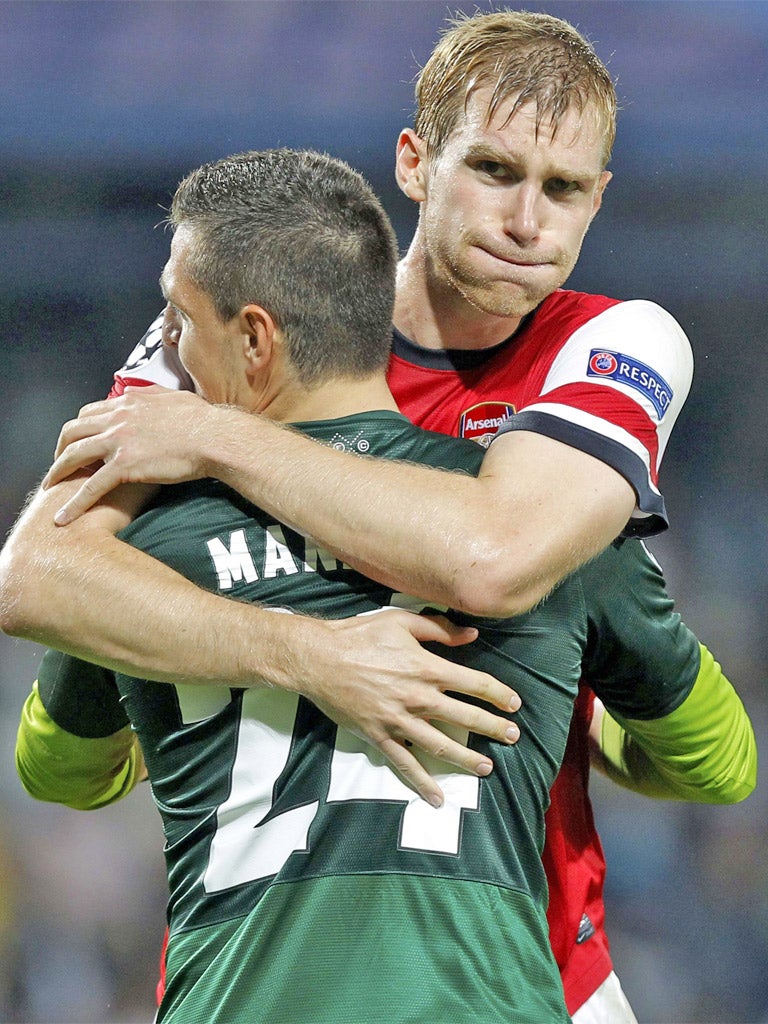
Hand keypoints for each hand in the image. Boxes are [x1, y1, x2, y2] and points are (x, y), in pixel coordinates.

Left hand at [43, 387, 220, 523]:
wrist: (215, 437)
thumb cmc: (204, 420)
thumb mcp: (174, 398)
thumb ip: (153, 396)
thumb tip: (146, 396)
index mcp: (128, 402)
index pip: (90, 412)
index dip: (80, 428)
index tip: (80, 442)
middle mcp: (117, 418)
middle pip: (73, 430)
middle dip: (61, 448)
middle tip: (61, 464)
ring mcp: (118, 441)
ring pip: (74, 455)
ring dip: (58, 472)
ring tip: (51, 487)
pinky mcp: (125, 466)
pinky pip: (91, 487)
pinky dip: (74, 503)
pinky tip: (63, 518)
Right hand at [300, 610, 521, 806]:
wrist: (318, 658)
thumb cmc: (359, 635)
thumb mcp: (401, 621)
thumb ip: (439, 628)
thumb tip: (472, 634)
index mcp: (426, 668)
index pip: (474, 684)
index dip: (498, 694)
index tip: (514, 704)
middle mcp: (418, 698)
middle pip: (464, 717)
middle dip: (492, 729)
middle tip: (513, 737)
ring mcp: (399, 720)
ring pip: (440, 745)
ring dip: (466, 759)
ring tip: (486, 768)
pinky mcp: (379, 736)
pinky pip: (404, 764)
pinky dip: (421, 783)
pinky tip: (437, 798)